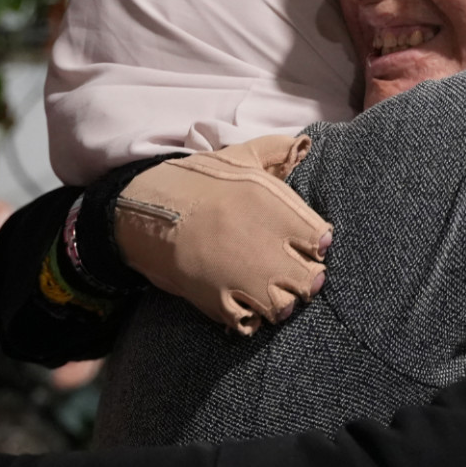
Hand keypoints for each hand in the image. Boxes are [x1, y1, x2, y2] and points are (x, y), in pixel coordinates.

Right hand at [114, 134, 333, 333]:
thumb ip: (275, 151)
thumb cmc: (194, 182)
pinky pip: (249, 323)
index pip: (322, 240)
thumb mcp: (238, 157)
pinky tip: (244, 303)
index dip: (317, 245)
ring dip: (281, 302)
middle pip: (311, 280)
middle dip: (306, 279)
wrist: (143, 209)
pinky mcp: (217, 299)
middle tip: (291, 273)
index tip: (307, 245)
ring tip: (269, 291)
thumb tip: (305, 143)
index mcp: (274, 208)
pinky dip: (250, 319)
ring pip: (284, 307)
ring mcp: (241, 277)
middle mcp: (264, 246)